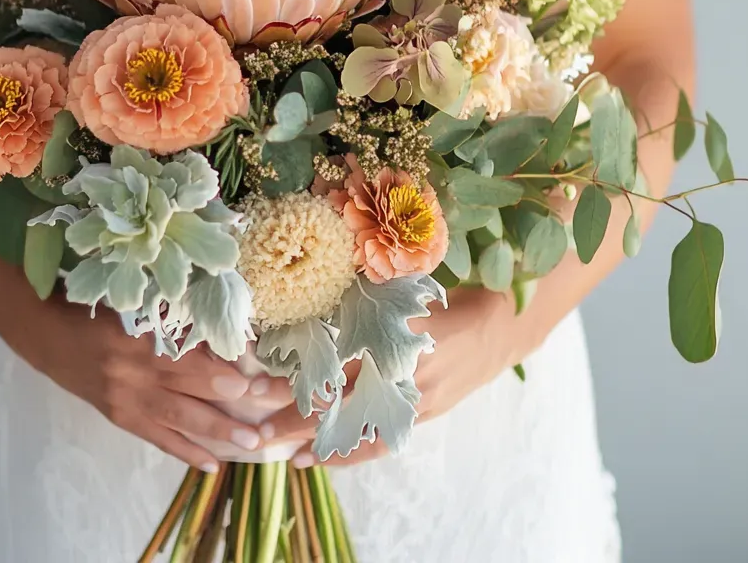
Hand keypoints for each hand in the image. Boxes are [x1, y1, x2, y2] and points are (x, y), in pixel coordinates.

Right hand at [24, 297, 289, 470]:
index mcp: (140, 336)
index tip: (259, 374)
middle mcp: (134, 370)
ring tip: (250, 443)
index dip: (226, 367)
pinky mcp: (119, 416)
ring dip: (216, 432)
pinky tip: (212, 463)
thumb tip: (224, 326)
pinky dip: (184, 452)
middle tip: (266, 415)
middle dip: (231, 404)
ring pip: (179, 419)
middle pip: (190, 391)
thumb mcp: (135, 304)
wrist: (48, 334)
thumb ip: (175, 317)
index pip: (192, 356)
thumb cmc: (98, 310)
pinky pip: (157, 438)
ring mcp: (126, 397)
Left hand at [262, 286, 523, 466]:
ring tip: (269, 442)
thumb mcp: (403, 290)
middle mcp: (401, 372)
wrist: (497, 327)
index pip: (334, 358)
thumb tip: (309, 296)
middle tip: (250, 411)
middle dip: (289, 408)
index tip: (260, 369)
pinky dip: (344, 454)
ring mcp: (412, 400)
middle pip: (335, 396)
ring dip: (306, 435)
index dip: (296, 367)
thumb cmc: (445, 298)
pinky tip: (312, 458)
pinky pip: (376, 443)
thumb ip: (363, 298)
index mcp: (393, 336)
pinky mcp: (420, 416)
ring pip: (349, 423)